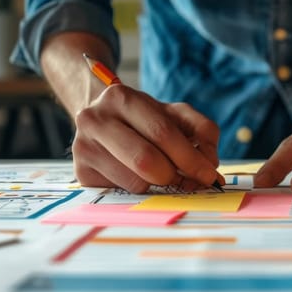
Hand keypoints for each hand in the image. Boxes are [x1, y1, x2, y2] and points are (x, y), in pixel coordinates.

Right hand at [72, 85, 221, 192]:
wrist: (101, 119)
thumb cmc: (144, 119)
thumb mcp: (173, 113)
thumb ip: (201, 130)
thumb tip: (210, 165)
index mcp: (121, 98)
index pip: (162, 132)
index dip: (190, 157)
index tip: (209, 175)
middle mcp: (95, 119)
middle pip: (146, 160)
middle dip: (174, 176)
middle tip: (188, 181)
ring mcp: (83, 147)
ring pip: (135, 182)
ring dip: (158, 185)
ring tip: (161, 174)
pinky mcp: (81, 173)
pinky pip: (122, 193)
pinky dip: (140, 191)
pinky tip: (138, 177)